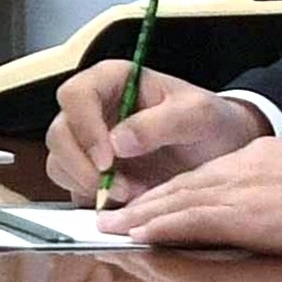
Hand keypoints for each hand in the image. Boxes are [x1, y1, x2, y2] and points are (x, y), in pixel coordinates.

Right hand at [44, 62, 265, 201]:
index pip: (75, 94)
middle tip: (115, 187)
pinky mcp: (93, 170)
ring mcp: (90, 141)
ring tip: (128, 194)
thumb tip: (118, 142)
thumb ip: (161, 123)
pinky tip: (124, 201)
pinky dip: (92, 199)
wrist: (222, 151)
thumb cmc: (211, 122)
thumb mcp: (199, 115)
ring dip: (86, 184)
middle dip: (81, 165)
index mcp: (114, 81)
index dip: (84, 127)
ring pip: (60, 161)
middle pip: (59, 132)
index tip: (108, 157)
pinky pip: (72, 185)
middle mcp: (94, 108)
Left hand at [103, 135, 281, 256]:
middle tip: (110, 217)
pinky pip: (193, 221)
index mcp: (254, 157)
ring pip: (179, 204)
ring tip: (113, 229)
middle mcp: (239, 169)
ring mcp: (240, 192)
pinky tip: (141, 234)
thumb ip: (267, 189)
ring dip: (144, 219)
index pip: (200, 178)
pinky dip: (164, 227)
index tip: (143, 207)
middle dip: (144, 205)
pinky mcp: (244, 216)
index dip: (168, 194)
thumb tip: (250, 212)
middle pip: (181, 188)